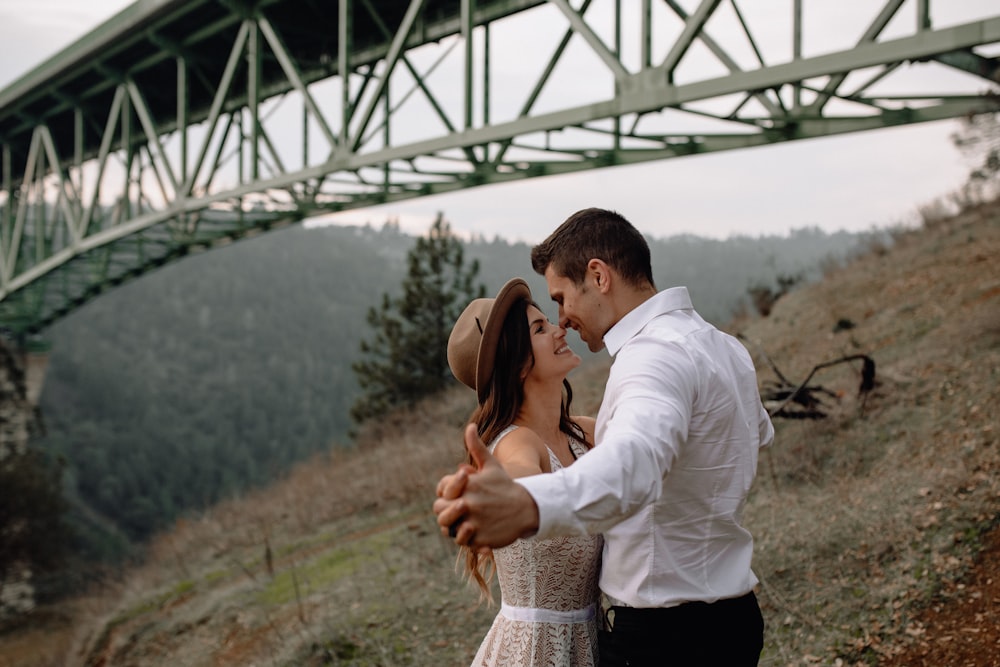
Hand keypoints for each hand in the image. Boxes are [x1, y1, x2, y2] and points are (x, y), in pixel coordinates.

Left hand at [433, 424, 539, 548]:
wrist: (528, 508)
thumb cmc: (505, 486)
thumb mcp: (491, 465)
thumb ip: (476, 447)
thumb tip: (470, 426)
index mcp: (467, 484)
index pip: (441, 490)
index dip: (446, 493)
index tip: (458, 494)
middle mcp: (467, 503)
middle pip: (439, 510)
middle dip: (446, 510)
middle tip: (460, 511)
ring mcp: (473, 522)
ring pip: (447, 529)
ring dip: (453, 527)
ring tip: (465, 523)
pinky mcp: (480, 538)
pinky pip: (463, 542)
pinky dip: (467, 539)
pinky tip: (476, 531)